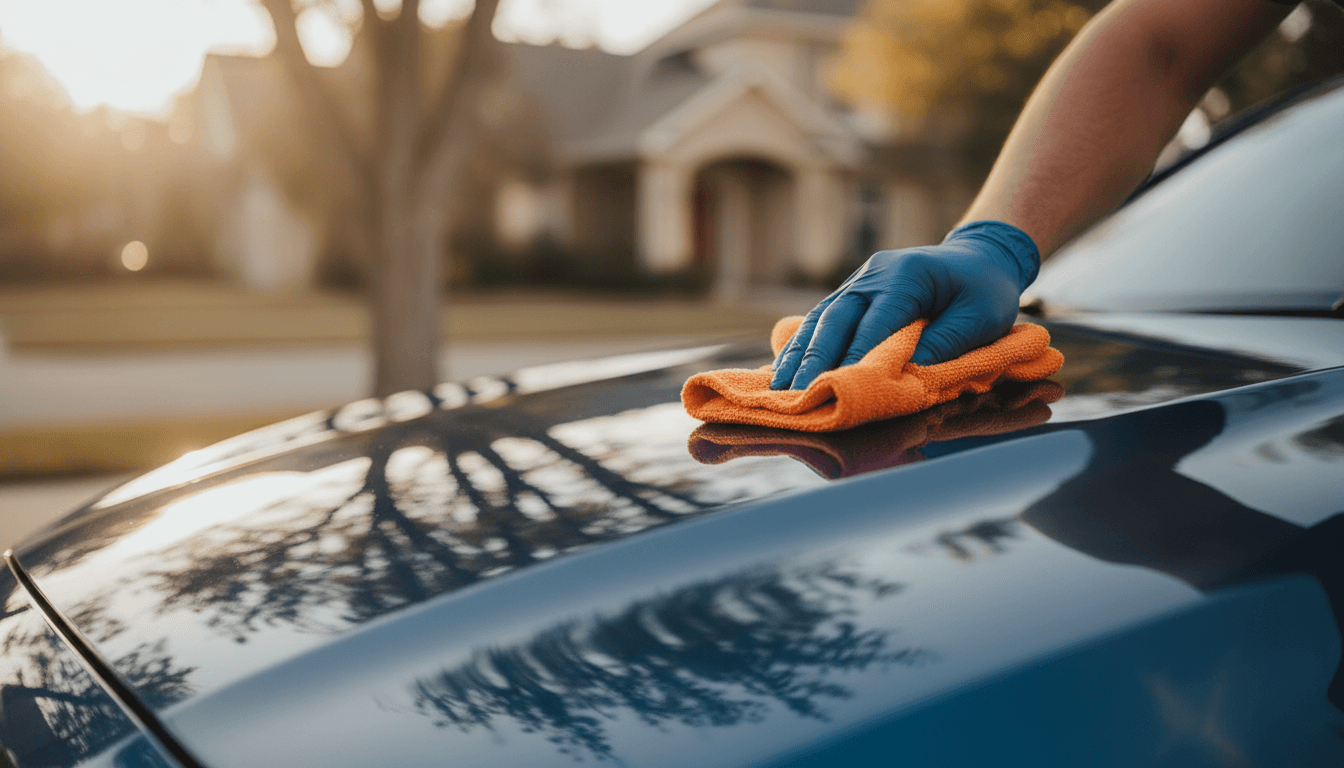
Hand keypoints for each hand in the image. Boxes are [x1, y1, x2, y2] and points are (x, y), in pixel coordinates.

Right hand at [770, 220, 1039, 390]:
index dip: (855, 356)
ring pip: (822, 319)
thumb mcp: (983, 317)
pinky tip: (785, 368)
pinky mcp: (854, 293)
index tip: (838, 388)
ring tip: (778, 387)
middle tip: (795, 394)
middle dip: (813, 359)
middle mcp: (874, 274)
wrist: (980, 258)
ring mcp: (860, 281)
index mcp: (906, 275)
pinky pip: (824, 319)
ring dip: (799, 355)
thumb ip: (945, 342)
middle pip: (836, 318)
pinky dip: (803, 345)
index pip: (874, 322)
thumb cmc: (985, 290)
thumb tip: (904, 372)